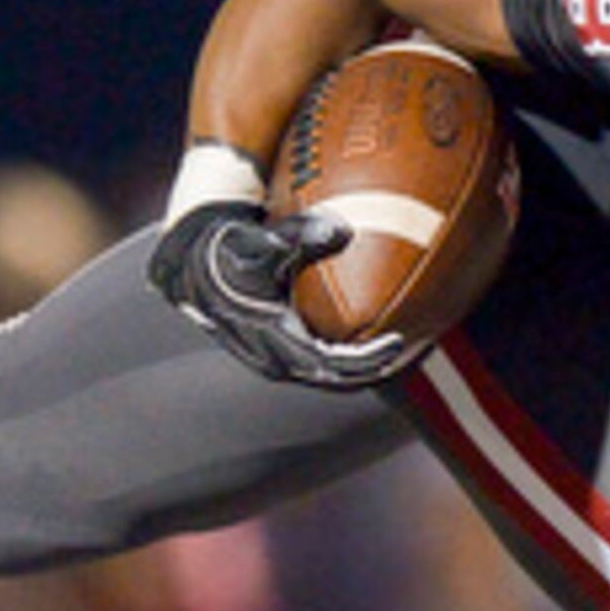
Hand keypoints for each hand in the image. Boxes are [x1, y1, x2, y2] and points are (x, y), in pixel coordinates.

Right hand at [146, 199, 411, 388]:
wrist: (195, 265)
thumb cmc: (231, 250)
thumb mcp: (264, 240)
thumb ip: (303, 235)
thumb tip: (342, 230)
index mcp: (275, 340)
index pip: (332, 365)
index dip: (368, 359)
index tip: (400, 341)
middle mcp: (276, 359)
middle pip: (338, 380)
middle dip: (375, 368)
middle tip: (413, 347)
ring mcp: (276, 361)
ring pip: (329, 378)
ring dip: (363, 369)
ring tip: (399, 348)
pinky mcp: (279, 354)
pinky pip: (320, 366)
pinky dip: (347, 360)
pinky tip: (373, 342)